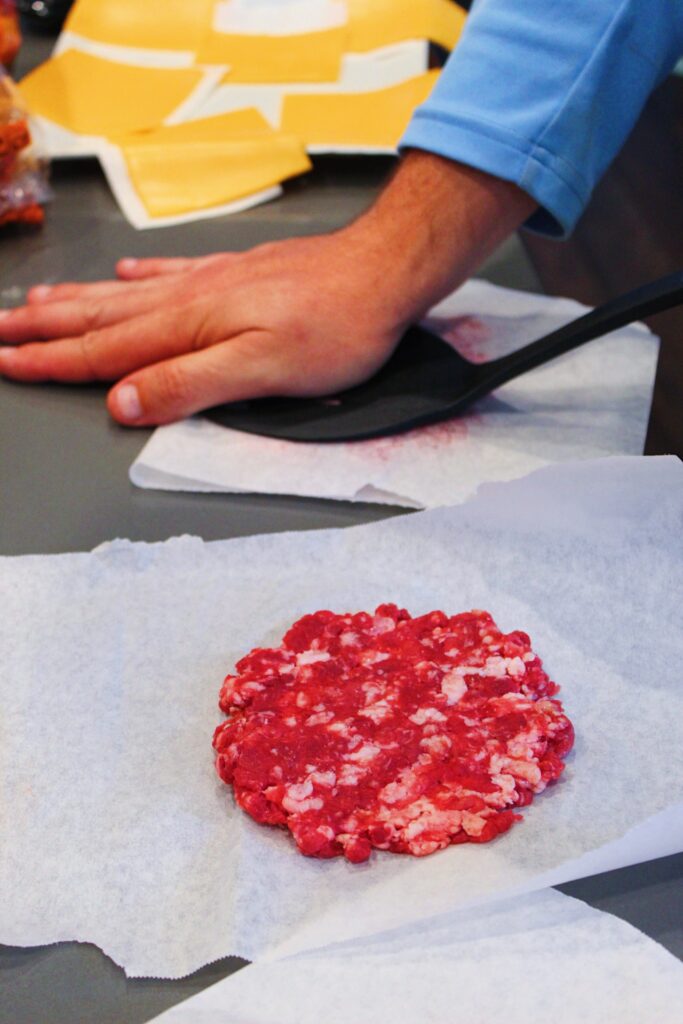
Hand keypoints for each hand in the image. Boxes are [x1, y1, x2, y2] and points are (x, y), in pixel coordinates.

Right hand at [0, 229, 407, 424]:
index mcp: (190, 326)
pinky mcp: (236, 274)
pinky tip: (124, 276)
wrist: (384, 270)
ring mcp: (211, 282)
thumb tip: (125, 400)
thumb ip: (192, 384)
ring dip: (77, 302)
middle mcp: (191, 299)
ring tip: (36, 305)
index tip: (8, 364)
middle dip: (44, 328)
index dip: (52, 362)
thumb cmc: (337, 325)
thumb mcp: (264, 369)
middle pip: (101, 318)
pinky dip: (138, 278)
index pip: (104, 351)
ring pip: (125, 295)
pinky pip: (170, 275)